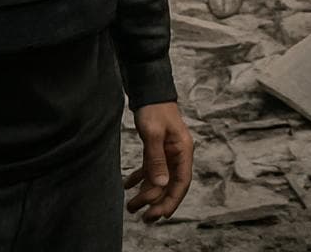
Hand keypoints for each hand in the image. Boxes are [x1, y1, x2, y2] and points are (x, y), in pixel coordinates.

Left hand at [125, 102, 193, 221]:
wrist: (150, 93)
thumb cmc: (154, 110)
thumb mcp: (153, 134)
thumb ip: (156, 159)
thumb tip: (161, 185)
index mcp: (183, 151)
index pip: (181, 182)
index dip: (172, 201)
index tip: (159, 215)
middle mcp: (178, 154)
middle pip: (171, 184)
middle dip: (158, 202)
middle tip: (143, 217)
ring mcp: (169, 153)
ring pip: (160, 180)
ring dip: (147, 193)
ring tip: (131, 207)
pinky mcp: (158, 150)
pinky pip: (152, 170)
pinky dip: (141, 179)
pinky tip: (128, 186)